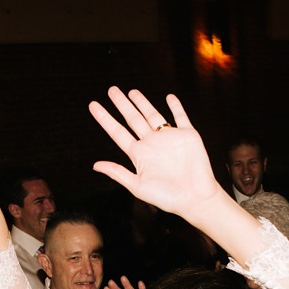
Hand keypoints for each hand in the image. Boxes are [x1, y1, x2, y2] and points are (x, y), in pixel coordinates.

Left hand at [89, 88, 222, 219]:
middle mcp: (152, 143)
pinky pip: (180, 117)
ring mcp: (169, 138)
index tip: (93, 105)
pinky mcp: (187, 135)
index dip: (105, 118)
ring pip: (153, 115)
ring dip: (143, 102)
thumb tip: (95, 165)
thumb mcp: (138, 186)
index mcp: (139, 154)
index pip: (117, 132)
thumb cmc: (167, 197)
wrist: (195, 198)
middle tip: (112, 90)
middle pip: (133, 119)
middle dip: (122, 104)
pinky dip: (176, 106)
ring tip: (132, 92)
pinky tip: (169, 97)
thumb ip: (118, 173)